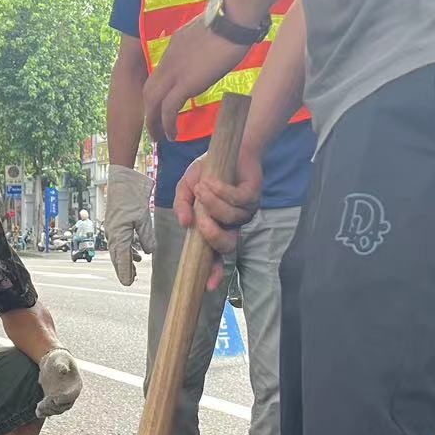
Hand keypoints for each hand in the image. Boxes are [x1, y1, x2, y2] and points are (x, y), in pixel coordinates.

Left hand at [35, 347, 82, 417]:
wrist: (53, 362)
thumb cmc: (59, 359)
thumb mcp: (60, 359)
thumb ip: (61, 365)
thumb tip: (63, 370)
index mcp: (75, 385)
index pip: (71, 395)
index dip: (64, 399)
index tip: (55, 399)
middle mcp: (70, 394)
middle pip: (64, 406)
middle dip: (54, 407)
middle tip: (44, 404)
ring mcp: (61, 398)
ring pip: (56, 409)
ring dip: (48, 411)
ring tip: (39, 409)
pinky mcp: (53, 400)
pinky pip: (50, 409)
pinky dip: (44, 412)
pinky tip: (38, 412)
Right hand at [104, 164, 154, 285]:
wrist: (122, 180)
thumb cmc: (132, 197)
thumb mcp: (143, 218)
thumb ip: (146, 237)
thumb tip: (149, 252)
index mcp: (119, 235)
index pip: (122, 259)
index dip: (125, 272)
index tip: (128, 283)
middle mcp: (113, 234)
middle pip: (118, 257)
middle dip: (125, 269)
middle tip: (131, 280)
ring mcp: (113, 229)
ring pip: (119, 250)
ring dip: (126, 260)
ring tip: (135, 269)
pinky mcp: (116, 224)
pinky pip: (120, 241)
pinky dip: (128, 249)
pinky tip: (137, 253)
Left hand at [143, 22, 251, 143]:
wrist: (232, 18)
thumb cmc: (231, 22)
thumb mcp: (209, 36)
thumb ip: (203, 48)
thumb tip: (210, 55)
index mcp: (174, 48)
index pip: (159, 75)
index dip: (157, 94)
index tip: (162, 108)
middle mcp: (169, 60)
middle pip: (148, 90)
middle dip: (148, 112)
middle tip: (154, 128)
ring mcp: (175, 71)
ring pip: (152, 101)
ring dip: (153, 122)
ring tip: (159, 137)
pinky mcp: (185, 83)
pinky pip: (168, 109)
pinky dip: (167, 124)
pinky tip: (173, 135)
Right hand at [174, 150, 263, 288]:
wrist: (228, 149)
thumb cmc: (208, 171)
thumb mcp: (186, 186)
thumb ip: (181, 204)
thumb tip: (183, 223)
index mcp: (215, 228)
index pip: (215, 257)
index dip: (213, 272)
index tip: (208, 286)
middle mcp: (232, 225)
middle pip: (226, 245)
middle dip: (211, 233)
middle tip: (200, 217)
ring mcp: (245, 213)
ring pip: (230, 219)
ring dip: (213, 202)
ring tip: (203, 185)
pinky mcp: (254, 197)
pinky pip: (237, 200)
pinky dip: (222, 190)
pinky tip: (213, 180)